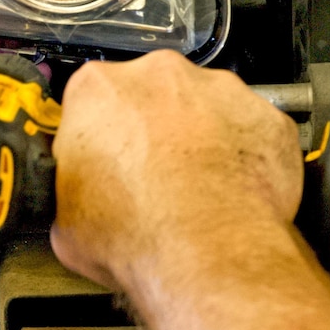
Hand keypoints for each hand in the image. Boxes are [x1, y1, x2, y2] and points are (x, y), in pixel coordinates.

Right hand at [50, 51, 302, 295]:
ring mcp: (218, 91)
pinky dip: (246, 155)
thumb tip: (76, 195)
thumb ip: (71, 185)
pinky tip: (233, 191)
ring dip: (200, 138)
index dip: (99, 135)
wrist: (205, 253)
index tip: (106, 159)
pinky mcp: (265, 116)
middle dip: (152, 128)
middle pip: (152, 93)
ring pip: (205, 107)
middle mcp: (160, 75)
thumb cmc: (138, 233)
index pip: (92, 100)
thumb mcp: (64, 220)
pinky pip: (252, 131)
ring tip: (197, 189)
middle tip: (152, 177)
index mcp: (99, 89)